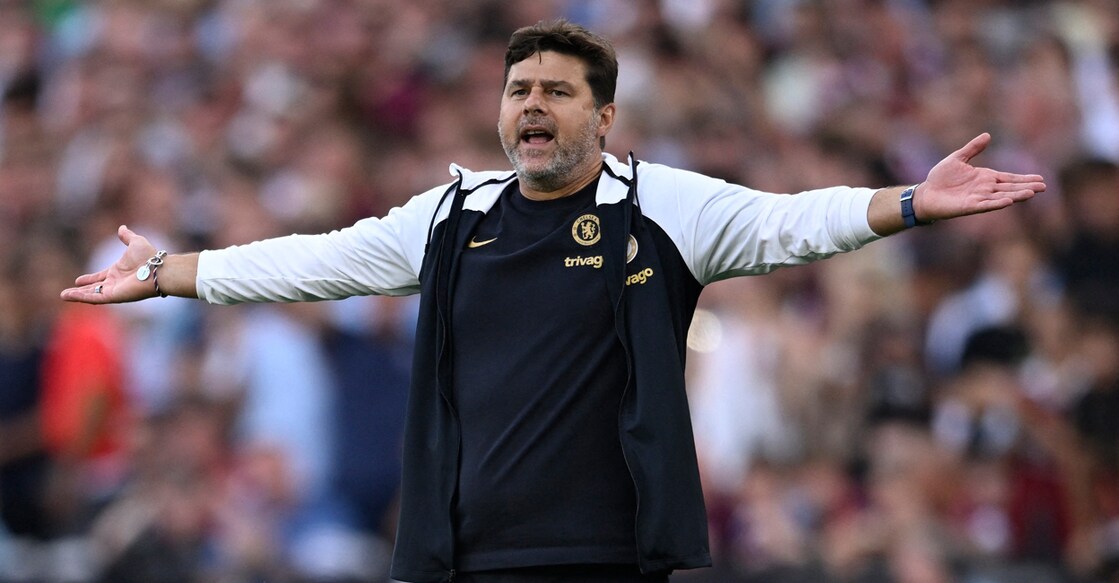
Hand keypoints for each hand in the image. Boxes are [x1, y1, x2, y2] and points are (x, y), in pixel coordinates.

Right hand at [60, 225, 158, 303]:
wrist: (158, 268)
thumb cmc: (149, 256)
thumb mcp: (135, 242)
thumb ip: (127, 236)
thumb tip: (122, 228)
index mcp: (119, 271)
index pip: (100, 277)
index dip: (89, 279)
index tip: (78, 280)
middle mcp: (116, 282)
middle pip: (94, 288)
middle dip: (81, 290)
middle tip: (66, 293)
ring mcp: (114, 290)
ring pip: (92, 294)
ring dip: (77, 296)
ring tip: (63, 296)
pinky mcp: (114, 296)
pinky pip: (95, 298)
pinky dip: (81, 297)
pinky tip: (69, 296)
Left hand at [916, 133, 1046, 221]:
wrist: (925, 194)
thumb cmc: (940, 178)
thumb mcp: (957, 158)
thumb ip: (972, 149)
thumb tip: (987, 136)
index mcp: (985, 177)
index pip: (1009, 178)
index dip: (1024, 178)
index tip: (1040, 179)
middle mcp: (985, 189)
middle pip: (1010, 187)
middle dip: (1026, 187)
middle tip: (1044, 187)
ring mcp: (978, 198)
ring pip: (1001, 196)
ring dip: (1016, 195)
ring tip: (1032, 193)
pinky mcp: (969, 206)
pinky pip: (985, 205)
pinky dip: (996, 203)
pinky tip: (1008, 201)